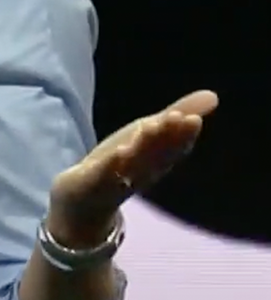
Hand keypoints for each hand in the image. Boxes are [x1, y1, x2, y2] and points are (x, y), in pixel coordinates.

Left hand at [48, 90, 219, 244]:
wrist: (84, 204)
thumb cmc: (120, 165)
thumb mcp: (146, 137)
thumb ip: (175, 119)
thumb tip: (214, 95)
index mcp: (155, 161)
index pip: (173, 148)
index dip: (183, 135)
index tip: (193, 118)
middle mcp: (139, 173)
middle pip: (156, 155)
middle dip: (167, 137)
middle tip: (177, 117)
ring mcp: (114, 181)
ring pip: (131, 164)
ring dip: (141, 148)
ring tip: (148, 127)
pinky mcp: (89, 185)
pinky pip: (101, 177)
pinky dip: (110, 167)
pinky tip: (117, 152)